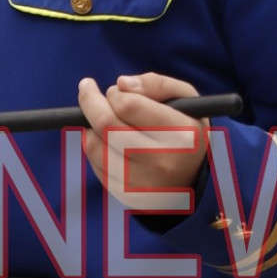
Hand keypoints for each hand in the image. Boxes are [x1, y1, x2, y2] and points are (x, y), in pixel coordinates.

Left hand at [79, 71, 206, 201]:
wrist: (190, 182)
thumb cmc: (184, 132)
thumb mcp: (185, 101)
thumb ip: (157, 84)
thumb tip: (121, 84)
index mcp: (180, 134)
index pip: (129, 105)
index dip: (116, 93)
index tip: (116, 90)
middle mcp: (160, 161)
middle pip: (105, 123)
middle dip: (90, 101)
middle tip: (87, 88)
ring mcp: (140, 182)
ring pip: (94, 144)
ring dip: (90, 125)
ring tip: (102, 119)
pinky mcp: (124, 194)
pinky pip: (95, 163)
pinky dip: (94, 146)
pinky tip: (105, 140)